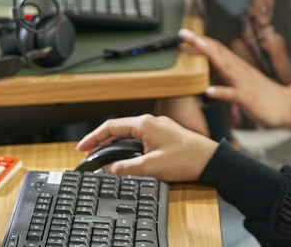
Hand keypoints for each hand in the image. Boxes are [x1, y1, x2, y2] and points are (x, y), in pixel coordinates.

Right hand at [76, 114, 217, 181]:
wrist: (210, 159)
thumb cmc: (185, 158)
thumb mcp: (151, 166)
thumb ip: (126, 168)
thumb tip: (109, 169)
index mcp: (145, 124)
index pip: (111, 126)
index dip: (93, 137)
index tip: (81, 147)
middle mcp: (150, 122)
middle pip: (118, 128)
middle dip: (101, 141)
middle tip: (88, 153)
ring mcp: (158, 128)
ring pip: (129, 133)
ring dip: (114, 143)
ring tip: (102, 156)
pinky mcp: (164, 135)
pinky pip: (139, 137)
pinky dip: (127, 145)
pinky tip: (124, 156)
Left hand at [179, 28, 290, 127]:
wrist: (289, 106)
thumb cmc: (266, 97)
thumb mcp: (245, 83)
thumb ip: (230, 75)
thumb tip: (214, 71)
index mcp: (239, 68)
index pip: (218, 50)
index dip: (201, 41)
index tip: (185, 34)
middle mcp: (240, 72)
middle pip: (219, 53)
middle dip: (200, 42)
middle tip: (183, 33)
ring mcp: (245, 84)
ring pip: (225, 67)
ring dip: (210, 56)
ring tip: (196, 46)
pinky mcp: (249, 99)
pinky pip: (233, 95)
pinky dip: (221, 91)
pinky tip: (209, 90)